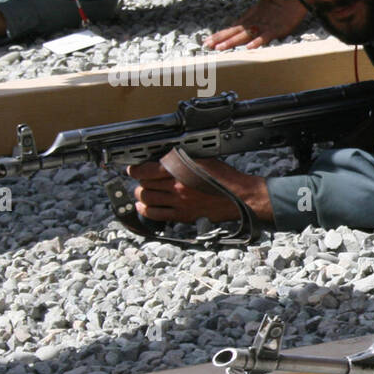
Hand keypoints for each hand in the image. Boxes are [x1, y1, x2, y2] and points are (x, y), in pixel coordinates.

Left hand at [129, 158, 272, 223]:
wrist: (240, 196)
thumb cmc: (225, 178)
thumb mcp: (203, 160)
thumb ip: (182, 159)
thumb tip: (164, 158)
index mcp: (180, 171)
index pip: (145, 170)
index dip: (135, 170)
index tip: (133, 169)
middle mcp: (177, 187)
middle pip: (144, 185)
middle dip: (140, 182)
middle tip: (141, 180)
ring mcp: (179, 203)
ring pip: (147, 200)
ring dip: (141, 196)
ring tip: (143, 193)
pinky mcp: (183, 215)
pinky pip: (156, 215)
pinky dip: (145, 211)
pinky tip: (144, 207)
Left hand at [204, 0, 307, 49]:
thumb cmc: (276, 4)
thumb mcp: (258, 10)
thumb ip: (248, 19)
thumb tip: (235, 26)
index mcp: (249, 18)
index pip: (231, 28)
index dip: (219, 35)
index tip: (207, 41)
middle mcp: (253, 22)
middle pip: (234, 32)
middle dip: (220, 39)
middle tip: (207, 45)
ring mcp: (263, 26)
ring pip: (245, 35)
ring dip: (232, 41)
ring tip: (221, 48)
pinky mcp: (275, 30)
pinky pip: (265, 37)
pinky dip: (257, 42)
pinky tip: (249, 48)